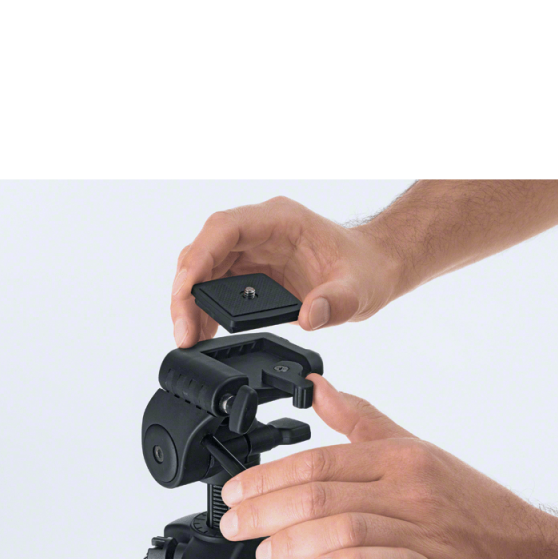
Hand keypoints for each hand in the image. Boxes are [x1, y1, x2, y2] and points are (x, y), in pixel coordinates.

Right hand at [170, 196, 398, 346]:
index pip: (223, 229)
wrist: (373, 268)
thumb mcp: (359, 289)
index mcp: (279, 220)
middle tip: (184, 332)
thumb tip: (308, 317)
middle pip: (203, 251)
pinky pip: (215, 287)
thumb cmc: (365, 267)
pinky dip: (204, 310)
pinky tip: (203, 333)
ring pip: (203, 270)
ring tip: (190, 339)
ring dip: (190, 304)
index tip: (186, 291)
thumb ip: (336, 302)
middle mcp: (258, 231)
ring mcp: (251, 250)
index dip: (199, 257)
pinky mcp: (250, 272)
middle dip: (186, 291)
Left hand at [218, 375, 557, 558]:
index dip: (268, 476)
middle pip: (322, 493)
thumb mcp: (414, 450)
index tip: (234, 492)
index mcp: (397, 458)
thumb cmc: (469, 502)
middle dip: (266, 510)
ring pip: (346, 527)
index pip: (319, 461)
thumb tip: (317, 388)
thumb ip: (361, 421)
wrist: (528, 552)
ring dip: (297, 541)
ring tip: (265, 552)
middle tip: (232, 524)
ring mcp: (422, 529)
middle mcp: (407, 488)